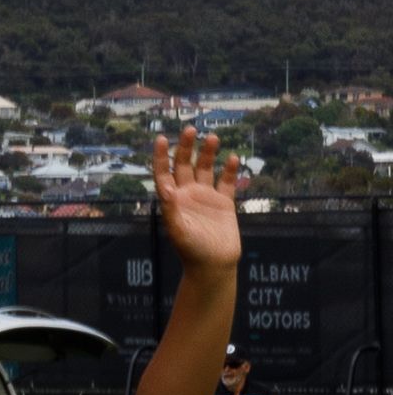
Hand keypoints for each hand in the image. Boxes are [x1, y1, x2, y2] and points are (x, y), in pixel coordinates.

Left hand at [151, 127, 242, 272]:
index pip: (164, 173)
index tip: (161, 138)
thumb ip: (171, 209)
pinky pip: (227, 182)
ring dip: (208, 153)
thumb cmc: (192, 251)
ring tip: (212, 138)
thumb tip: (165, 188)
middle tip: (190, 128)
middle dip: (186, 147)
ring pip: (206, 169)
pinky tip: (233, 158)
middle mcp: (187, 194)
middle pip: (185, 164)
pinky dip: (230, 170)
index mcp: (173, 200)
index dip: (161, 156)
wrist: (214, 266)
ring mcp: (206, 197)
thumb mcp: (179, 231)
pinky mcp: (224, 203)